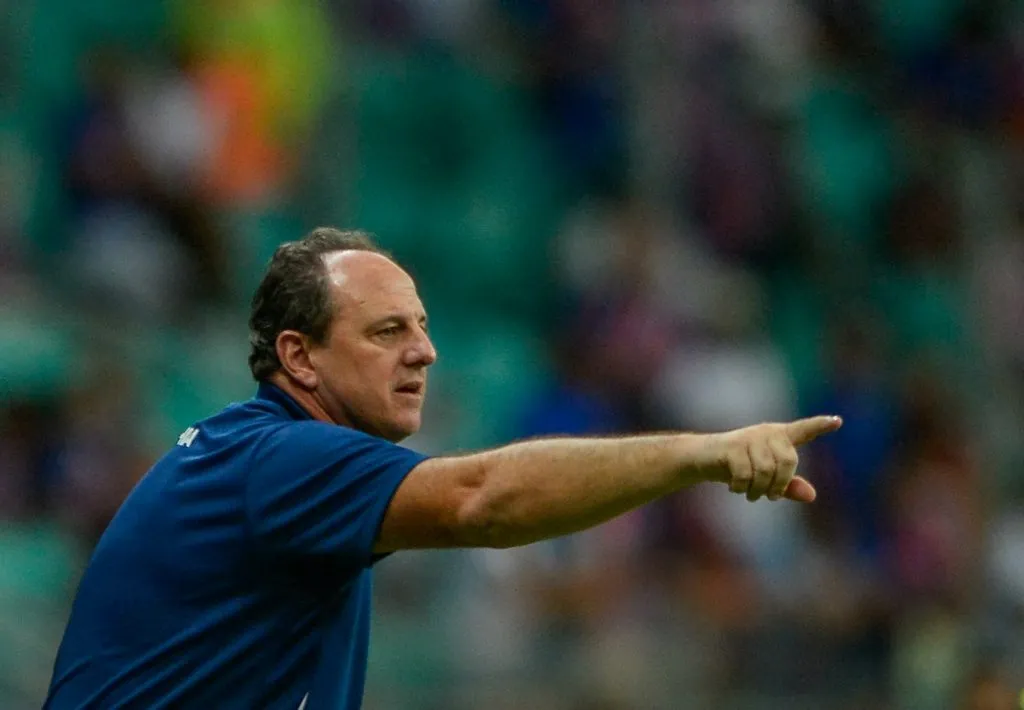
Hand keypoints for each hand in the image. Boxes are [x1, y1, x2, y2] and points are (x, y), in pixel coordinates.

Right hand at [705, 416, 841, 502]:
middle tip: (769, 496)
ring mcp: (749, 438)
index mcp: (779, 437)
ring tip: (750, 494)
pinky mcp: (732, 446)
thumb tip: (812, 496)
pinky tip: (735, 488)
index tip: (837, 421)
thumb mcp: (766, 479)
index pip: (803, 430)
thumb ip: (789, 486)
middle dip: (779, 485)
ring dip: (758, 490)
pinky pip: (746, 474)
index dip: (820, 425)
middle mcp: (767, 433)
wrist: (702, 458)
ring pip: (766, 471)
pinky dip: (742, 488)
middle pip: (788, 462)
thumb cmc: (738, 466)